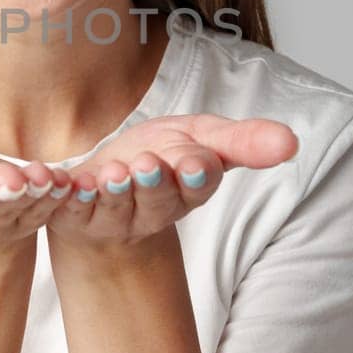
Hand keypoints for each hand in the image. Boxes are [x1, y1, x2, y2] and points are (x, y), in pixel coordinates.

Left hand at [47, 114, 298, 247]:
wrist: (101, 181)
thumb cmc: (158, 154)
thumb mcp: (202, 136)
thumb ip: (242, 141)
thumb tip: (292, 142)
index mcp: (186, 189)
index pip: (198, 185)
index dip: (195, 174)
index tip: (195, 161)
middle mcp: (150, 209)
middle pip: (156, 200)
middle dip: (153, 184)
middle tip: (147, 166)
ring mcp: (110, 215)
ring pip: (113, 207)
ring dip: (111, 191)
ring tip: (110, 175)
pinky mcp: (71, 214)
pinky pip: (65, 207)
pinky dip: (62, 194)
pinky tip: (60, 180)